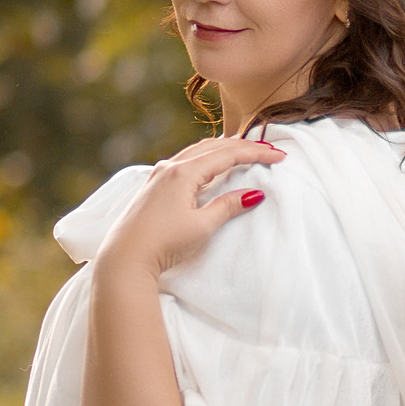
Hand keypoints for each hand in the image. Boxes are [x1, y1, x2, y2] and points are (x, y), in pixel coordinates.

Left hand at [98, 134, 282, 282]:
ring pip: (198, 151)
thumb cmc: (163, 243)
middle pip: (214, 147)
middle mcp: (170, 167)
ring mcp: (159, 175)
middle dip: (243, 147)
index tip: (279, 156)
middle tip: (269, 151)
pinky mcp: (155, 186)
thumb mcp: (202, 226)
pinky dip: (207, 158)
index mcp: (183, 173)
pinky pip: (187, 161)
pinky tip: (213, 164)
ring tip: (246, 152)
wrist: (125, 258)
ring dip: (224, 150)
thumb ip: (228, 206)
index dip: (255, 153)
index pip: (227, 155)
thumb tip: (254, 194)